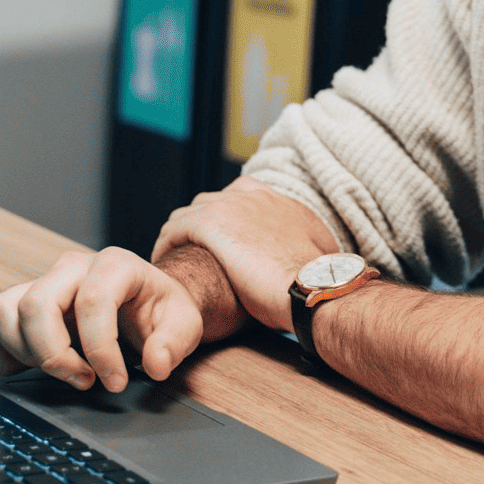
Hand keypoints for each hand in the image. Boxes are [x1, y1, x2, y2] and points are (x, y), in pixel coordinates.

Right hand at [0, 246, 235, 392]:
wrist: (143, 304)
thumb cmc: (158, 310)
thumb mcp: (183, 323)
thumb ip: (173, 343)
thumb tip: (155, 363)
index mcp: (114, 265)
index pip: (93, 301)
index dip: (100, 350)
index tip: (114, 381)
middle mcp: (72, 268)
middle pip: (37, 305)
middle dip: (55, 354)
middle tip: (84, 380)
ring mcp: (43, 283)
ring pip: (4, 311)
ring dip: (27, 352)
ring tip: (63, 371)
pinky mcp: (23, 303)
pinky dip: (3, 351)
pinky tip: (34, 367)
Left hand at [151, 178, 339, 332]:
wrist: (311, 287)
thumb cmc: (315, 284)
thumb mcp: (317, 257)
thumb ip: (305, 249)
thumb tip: (306, 263)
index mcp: (282, 203)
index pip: (245, 195)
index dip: (229, 218)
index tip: (223, 243)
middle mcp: (257, 196)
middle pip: (214, 201)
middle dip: (202, 226)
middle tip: (198, 254)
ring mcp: (232, 206)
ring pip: (190, 212)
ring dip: (182, 235)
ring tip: (178, 259)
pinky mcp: (211, 223)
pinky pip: (174, 228)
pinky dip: (166, 244)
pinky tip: (166, 264)